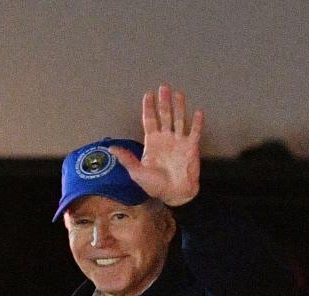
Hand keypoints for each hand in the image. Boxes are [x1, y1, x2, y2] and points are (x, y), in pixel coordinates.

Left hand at [109, 83, 202, 206]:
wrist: (174, 195)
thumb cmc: (155, 185)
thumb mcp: (137, 173)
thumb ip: (126, 159)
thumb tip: (111, 148)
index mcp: (152, 142)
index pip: (150, 120)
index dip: (148, 108)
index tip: (148, 95)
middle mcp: (166, 138)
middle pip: (165, 116)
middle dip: (164, 102)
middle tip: (164, 87)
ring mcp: (179, 141)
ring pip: (179, 120)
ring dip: (179, 107)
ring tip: (178, 94)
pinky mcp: (191, 147)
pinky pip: (194, 132)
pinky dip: (197, 123)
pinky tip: (198, 113)